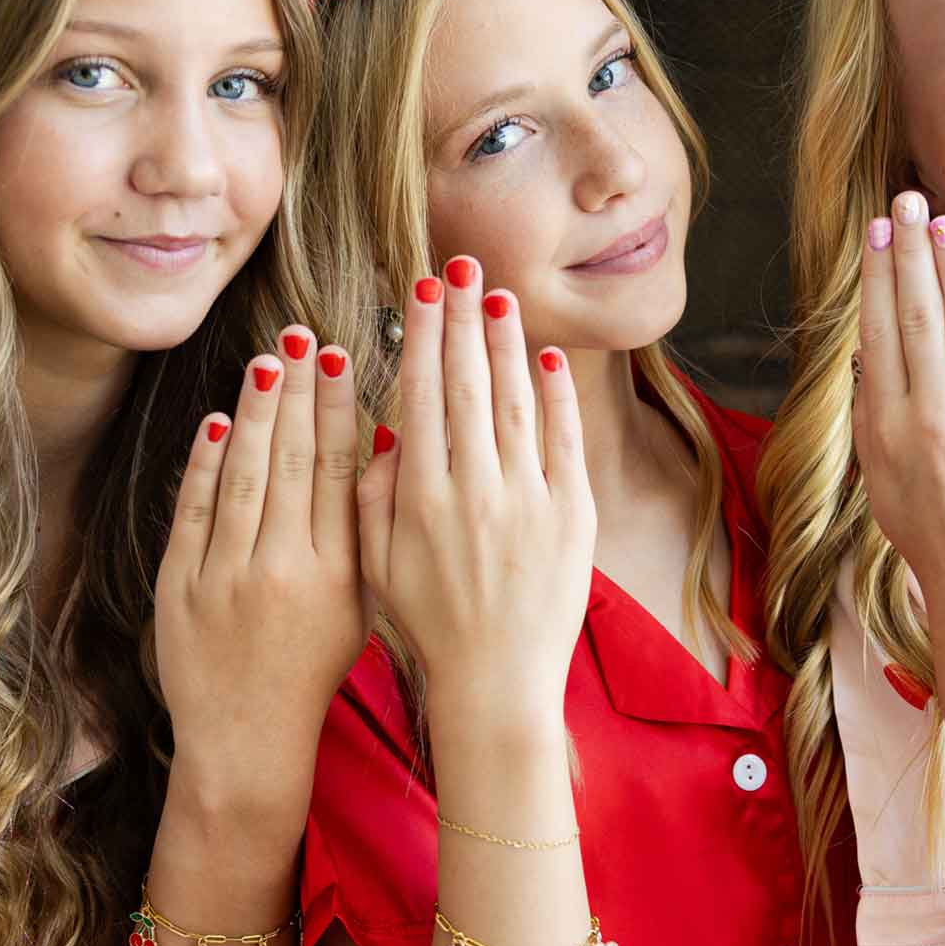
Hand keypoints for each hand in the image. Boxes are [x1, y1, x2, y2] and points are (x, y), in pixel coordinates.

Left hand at [155, 330, 367, 798]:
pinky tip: (221, 421)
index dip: (337, 411)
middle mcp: (283, 570)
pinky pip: (195, 510)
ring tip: (266, 360)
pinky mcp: (180, 586)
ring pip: (245, 476)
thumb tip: (381, 450)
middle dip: (296, 392)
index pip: (339, 474)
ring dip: (256, 412)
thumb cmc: (314, 670)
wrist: (248, 740)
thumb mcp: (360, 608)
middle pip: (293, 462)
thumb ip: (369, 533)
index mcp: (337, 575)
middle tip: (300, 335)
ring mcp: (226, 577)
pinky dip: (206, 463)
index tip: (339, 360)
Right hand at [356, 261, 595, 720]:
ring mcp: (526, 498)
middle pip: (467, 382)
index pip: (421, 394)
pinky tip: (547, 357)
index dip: (423, 336)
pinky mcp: (570, 515)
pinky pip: (563, 440)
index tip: (422, 291)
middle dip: (463, 317)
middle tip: (461, 266)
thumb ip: (374, 493)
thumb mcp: (377, 562)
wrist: (495, 679)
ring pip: (515, 400)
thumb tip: (384, 429)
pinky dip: (556, 394)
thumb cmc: (429, 624)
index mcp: (420, 495)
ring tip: (498, 295)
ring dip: (506, 341)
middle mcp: (473, 487)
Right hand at [853, 192, 944, 639]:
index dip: (880, 277)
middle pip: (921, 317)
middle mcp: (933, 423)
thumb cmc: (934, 545)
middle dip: (913, 252)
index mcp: (887, 436)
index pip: (881, 334)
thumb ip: (874, 419)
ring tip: (944, 222)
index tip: (879, 233)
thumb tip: (874, 351)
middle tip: (908, 200)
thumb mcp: (883, 485)